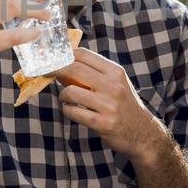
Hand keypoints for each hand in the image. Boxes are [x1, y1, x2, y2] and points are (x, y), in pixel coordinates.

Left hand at [56, 47, 168, 162]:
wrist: (142, 133)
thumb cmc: (124, 105)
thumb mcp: (115, 84)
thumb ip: (94, 73)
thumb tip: (64, 64)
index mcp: (115, 72)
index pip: (84, 54)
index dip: (65, 54)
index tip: (53, 57)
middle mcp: (112, 86)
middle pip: (74, 69)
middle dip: (55, 68)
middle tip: (45, 71)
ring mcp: (107, 105)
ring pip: (70, 92)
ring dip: (63, 95)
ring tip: (66, 98)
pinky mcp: (101, 123)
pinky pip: (73, 112)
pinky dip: (67, 110)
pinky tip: (72, 110)